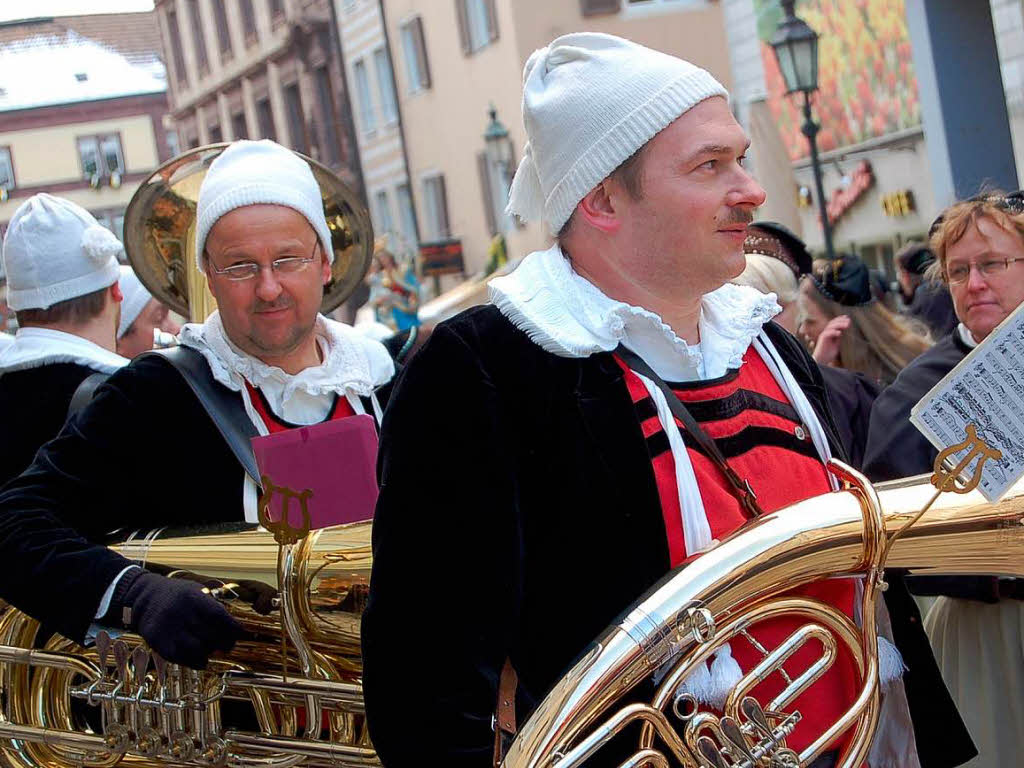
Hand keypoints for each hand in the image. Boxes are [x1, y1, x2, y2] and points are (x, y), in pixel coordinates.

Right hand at [112, 571, 241, 668]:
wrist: (143, 597)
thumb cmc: (177, 596)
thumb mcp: (196, 591)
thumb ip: (213, 606)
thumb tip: (233, 626)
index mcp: (193, 598)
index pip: (219, 616)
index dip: (232, 628)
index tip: (239, 633)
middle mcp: (181, 613)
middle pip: (210, 635)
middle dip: (223, 643)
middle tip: (227, 645)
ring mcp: (168, 629)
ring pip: (196, 650)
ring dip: (208, 654)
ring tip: (211, 651)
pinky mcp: (158, 641)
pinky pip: (179, 658)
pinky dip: (193, 662)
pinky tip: (199, 659)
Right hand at [812, 315, 850, 365]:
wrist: (822, 361)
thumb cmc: (828, 354)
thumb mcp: (836, 344)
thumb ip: (838, 338)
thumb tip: (843, 331)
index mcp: (829, 333)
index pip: (834, 324)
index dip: (840, 319)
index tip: (847, 317)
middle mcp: (826, 333)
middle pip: (832, 323)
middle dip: (841, 321)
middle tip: (849, 321)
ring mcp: (823, 335)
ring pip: (830, 327)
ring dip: (839, 325)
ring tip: (847, 325)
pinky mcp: (822, 339)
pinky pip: (827, 333)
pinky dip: (833, 332)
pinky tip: (840, 333)